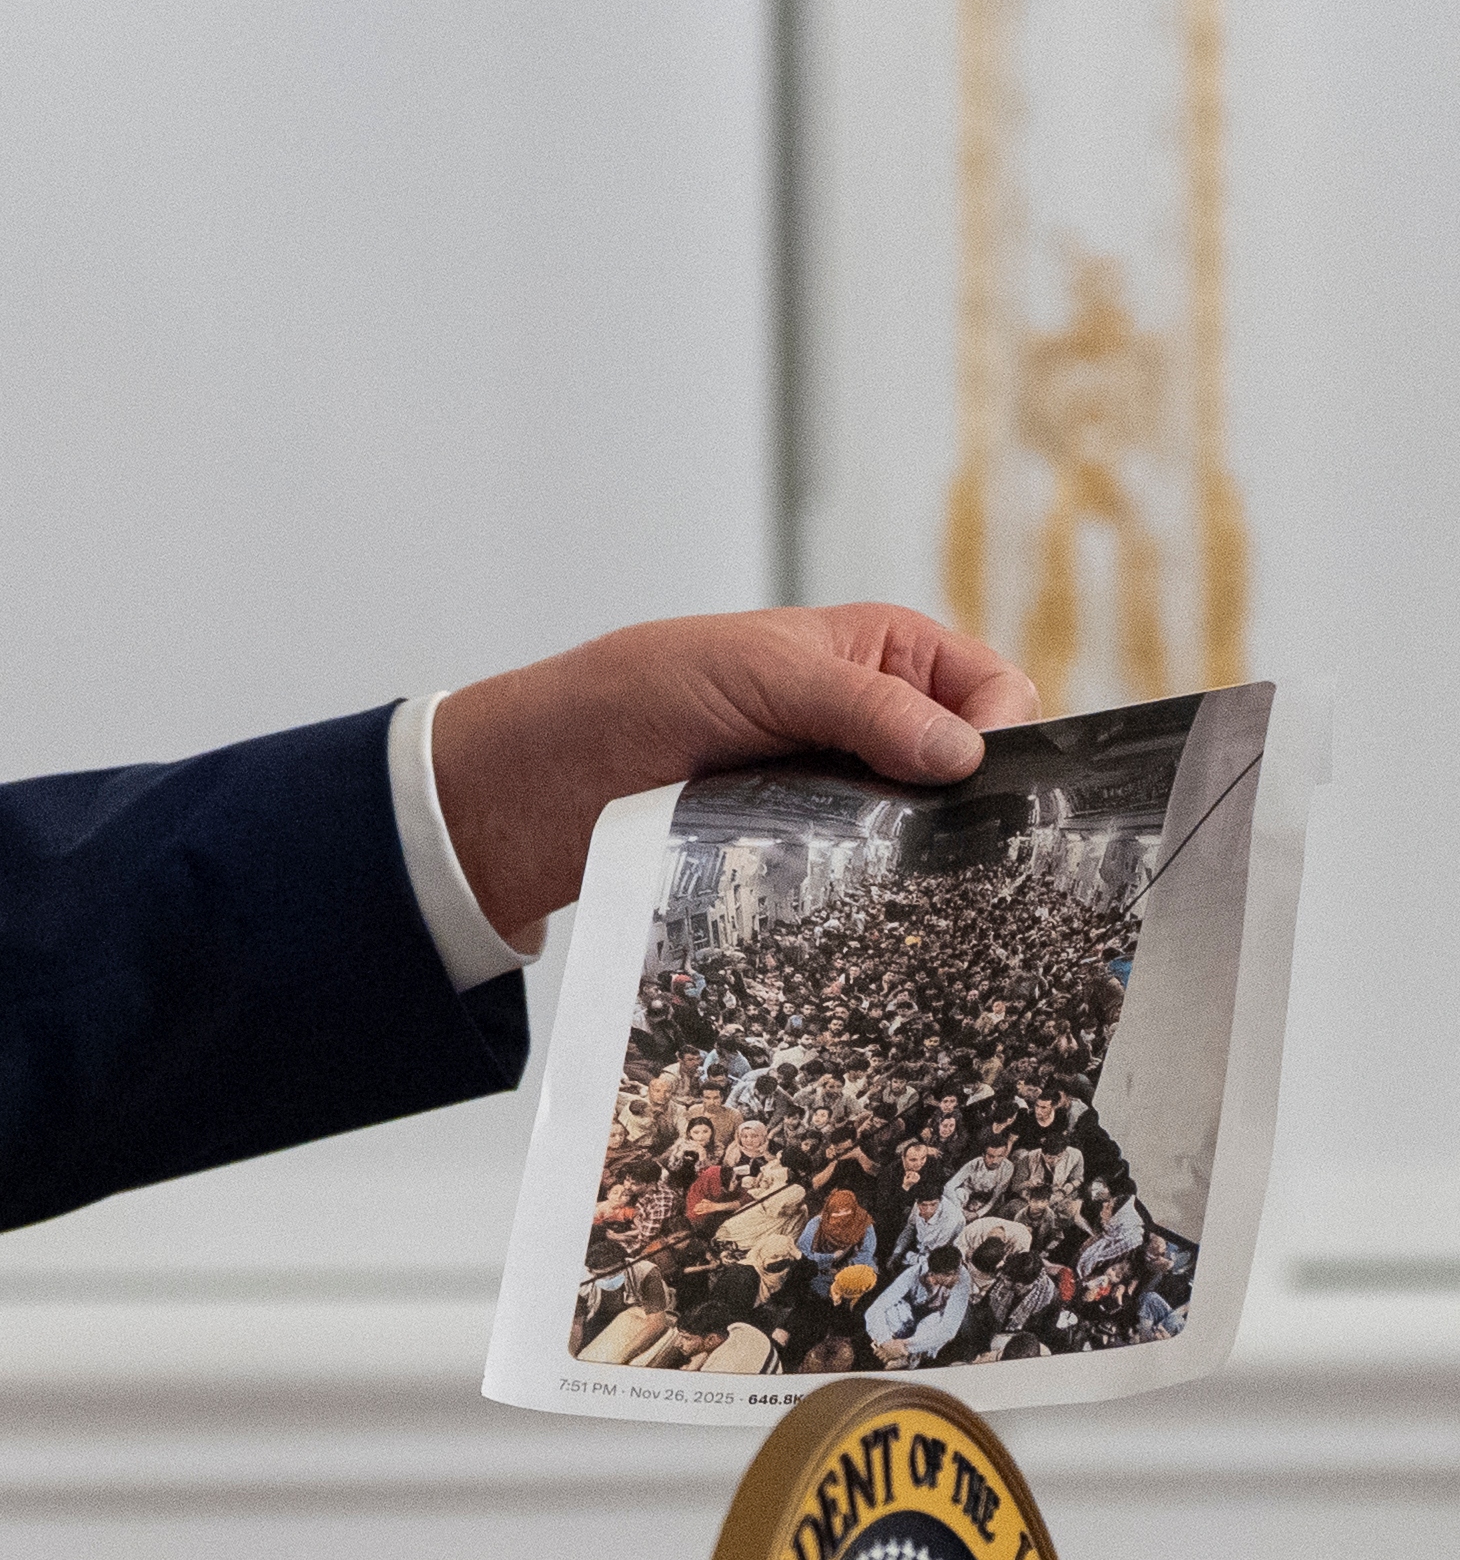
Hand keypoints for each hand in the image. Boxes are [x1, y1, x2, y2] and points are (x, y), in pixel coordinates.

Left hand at [431, 605, 1037, 943]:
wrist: (556, 776)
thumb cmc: (651, 689)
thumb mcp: (765, 672)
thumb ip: (866, 705)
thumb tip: (965, 752)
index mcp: (887, 654)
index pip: (993, 690)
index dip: (1002, 731)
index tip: (981, 778)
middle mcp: (881, 723)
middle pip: (972, 769)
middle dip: (975, 803)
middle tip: (967, 847)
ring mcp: (850, 794)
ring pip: (928, 831)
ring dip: (924, 853)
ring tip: (918, 881)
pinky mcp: (813, 854)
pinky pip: (872, 876)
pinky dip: (878, 887)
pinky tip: (875, 905)